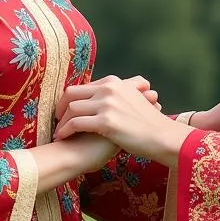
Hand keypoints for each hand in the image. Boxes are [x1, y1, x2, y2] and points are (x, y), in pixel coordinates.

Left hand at [55, 76, 189, 166]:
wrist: (162, 136)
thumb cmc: (149, 124)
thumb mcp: (134, 100)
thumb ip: (119, 96)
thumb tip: (105, 103)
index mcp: (114, 82)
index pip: (83, 86)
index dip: (70, 99)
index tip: (65, 111)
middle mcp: (109, 89)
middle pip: (71, 93)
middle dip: (61, 108)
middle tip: (57, 120)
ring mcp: (107, 104)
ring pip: (71, 108)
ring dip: (61, 121)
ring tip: (59, 133)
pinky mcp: (106, 121)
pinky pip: (75, 123)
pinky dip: (65, 131)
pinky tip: (63, 138)